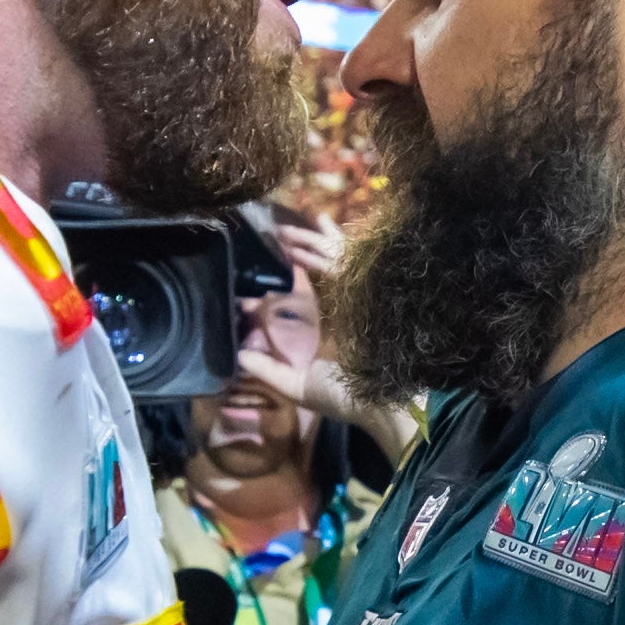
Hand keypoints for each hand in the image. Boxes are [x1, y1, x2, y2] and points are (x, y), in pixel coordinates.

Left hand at [235, 213, 353, 425]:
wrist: (386, 403)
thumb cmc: (344, 398)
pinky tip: (323, 222)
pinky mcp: (367, 293)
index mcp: (319, 333)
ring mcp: (352, 301)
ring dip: (310, 242)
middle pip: (310, 277)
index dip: (270, 293)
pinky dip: (337, 243)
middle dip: (292, 256)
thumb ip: (269, 371)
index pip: (291, 304)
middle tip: (271, 236)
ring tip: (290, 226)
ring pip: (328, 263)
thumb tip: (238, 353)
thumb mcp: (299, 387)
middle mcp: (334, 313)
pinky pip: (349, 263)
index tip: (247, 289)